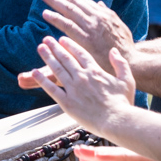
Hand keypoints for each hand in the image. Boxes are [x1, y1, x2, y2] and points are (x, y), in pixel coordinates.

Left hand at [21, 37, 136, 133]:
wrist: (116, 121)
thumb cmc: (123, 102)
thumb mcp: (126, 80)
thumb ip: (120, 63)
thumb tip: (113, 50)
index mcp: (95, 71)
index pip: (80, 53)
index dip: (70, 45)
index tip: (62, 39)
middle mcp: (82, 77)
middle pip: (65, 58)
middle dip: (55, 47)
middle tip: (46, 39)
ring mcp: (73, 89)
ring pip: (57, 69)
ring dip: (47, 57)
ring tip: (40, 48)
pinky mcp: (67, 102)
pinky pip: (51, 89)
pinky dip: (42, 80)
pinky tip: (34, 72)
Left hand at [39, 0, 135, 73]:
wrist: (132, 62)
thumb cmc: (124, 47)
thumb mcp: (120, 26)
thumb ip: (108, 14)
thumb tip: (100, 3)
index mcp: (104, 14)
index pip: (82, 0)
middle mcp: (97, 18)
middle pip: (74, 2)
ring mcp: (92, 28)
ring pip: (70, 10)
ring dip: (55, 0)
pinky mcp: (87, 40)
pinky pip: (68, 26)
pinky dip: (56, 18)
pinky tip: (45, 13)